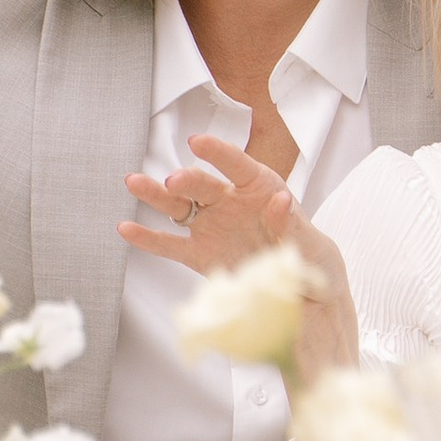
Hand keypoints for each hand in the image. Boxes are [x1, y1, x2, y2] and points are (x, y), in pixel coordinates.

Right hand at [120, 136, 358, 377]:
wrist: (305, 297)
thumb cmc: (314, 261)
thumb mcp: (312, 245)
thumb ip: (292, 225)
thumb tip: (282, 200)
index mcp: (263, 190)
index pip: (239, 166)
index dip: (219, 154)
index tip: (198, 142)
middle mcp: (232, 203)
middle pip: (203, 186)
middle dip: (187, 181)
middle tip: (174, 182)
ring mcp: (213, 227)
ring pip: (179, 207)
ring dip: (156, 195)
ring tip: (133, 182)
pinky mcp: (200, 255)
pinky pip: (170, 245)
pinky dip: (149, 238)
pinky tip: (126, 228)